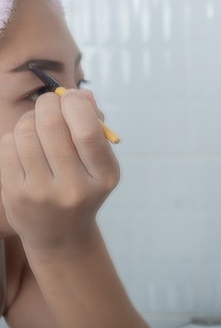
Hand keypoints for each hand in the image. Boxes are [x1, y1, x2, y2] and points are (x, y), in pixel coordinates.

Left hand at [0, 89, 119, 250]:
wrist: (60, 233)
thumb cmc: (84, 187)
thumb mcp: (100, 163)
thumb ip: (95, 127)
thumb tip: (82, 93)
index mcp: (103, 177)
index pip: (87, 133)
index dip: (76, 105)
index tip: (72, 96)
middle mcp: (73, 188)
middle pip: (52, 127)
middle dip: (49, 103)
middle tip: (51, 101)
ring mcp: (41, 193)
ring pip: (26, 133)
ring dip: (30, 117)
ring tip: (38, 122)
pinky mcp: (15, 194)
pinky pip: (8, 146)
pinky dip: (16, 134)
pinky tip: (26, 142)